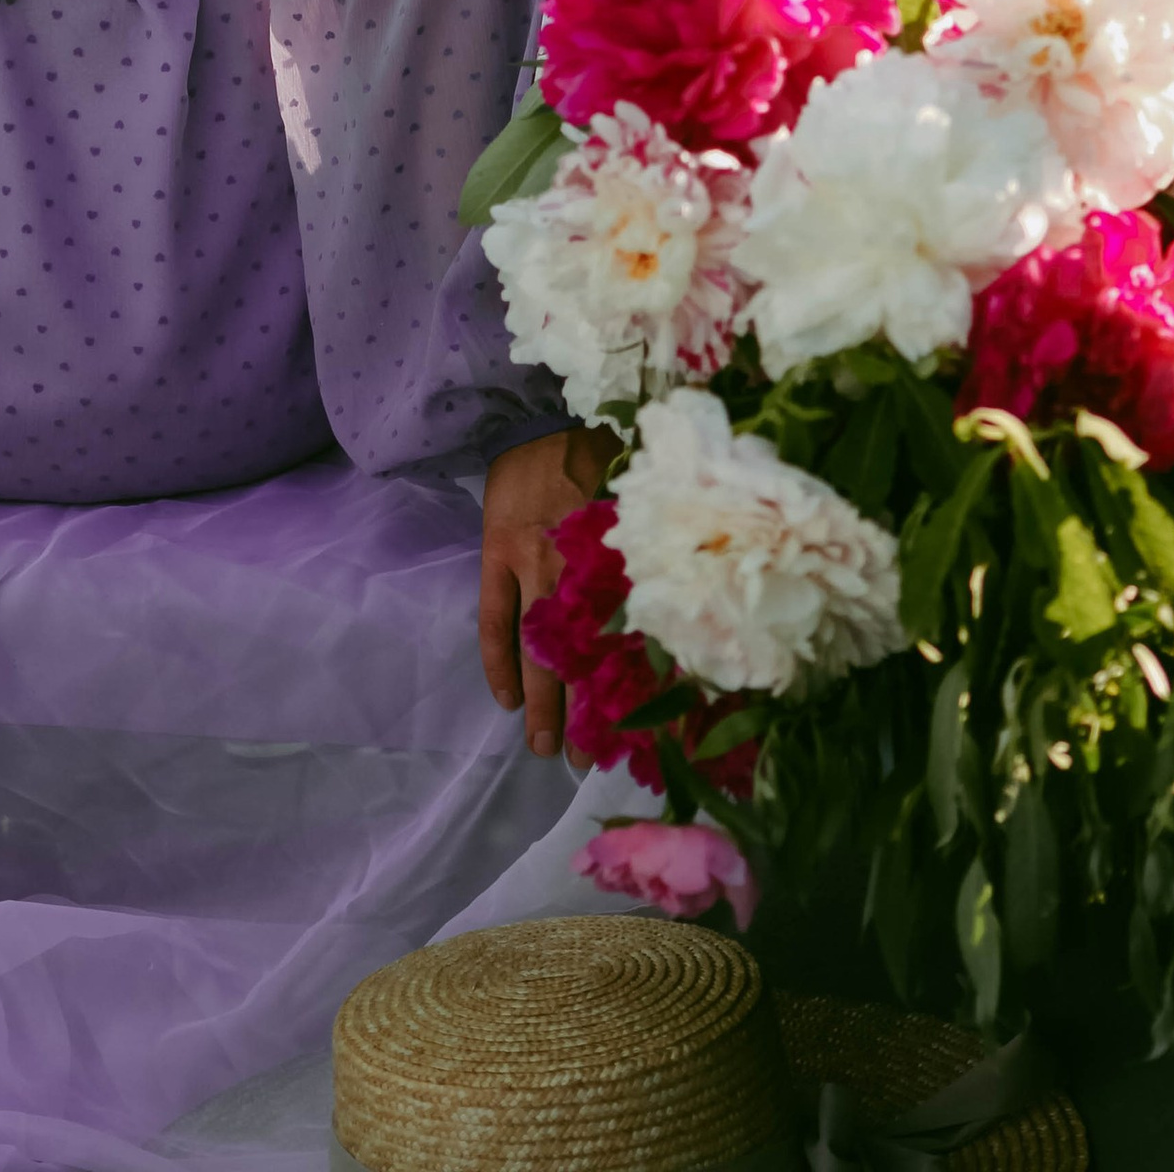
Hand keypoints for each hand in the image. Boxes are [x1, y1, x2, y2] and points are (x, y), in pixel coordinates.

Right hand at [479, 426, 615, 757]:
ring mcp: (531, 560)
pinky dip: (498, 661)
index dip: (633, 689)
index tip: (643, 734)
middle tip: (586, 763)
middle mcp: (579, 567)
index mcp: (617, 559)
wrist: (542, 412)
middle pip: (582, 655)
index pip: (629, 638)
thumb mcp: (638, 508)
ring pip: (537, 648)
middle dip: (583, 712)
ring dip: (541, 702)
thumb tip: (680, 620)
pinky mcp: (497, 552)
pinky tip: (505, 698)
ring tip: (544, 748)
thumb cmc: (604, 456)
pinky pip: (494, 619)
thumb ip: (648, 560)